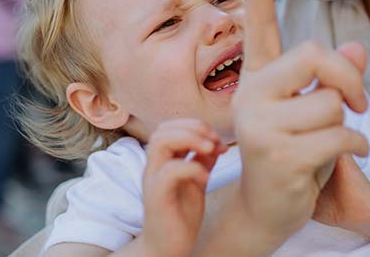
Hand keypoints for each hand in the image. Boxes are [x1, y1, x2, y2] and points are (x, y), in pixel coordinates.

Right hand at [141, 119, 226, 256]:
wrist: (168, 248)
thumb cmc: (181, 216)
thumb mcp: (196, 182)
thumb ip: (202, 161)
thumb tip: (215, 143)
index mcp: (162, 162)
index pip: (169, 127)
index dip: (193, 126)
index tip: (216, 140)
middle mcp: (153, 168)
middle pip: (162, 130)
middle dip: (192, 129)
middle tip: (214, 143)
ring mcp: (153, 181)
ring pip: (160, 143)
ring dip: (189, 140)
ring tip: (210, 151)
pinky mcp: (157, 197)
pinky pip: (169, 171)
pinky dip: (192, 168)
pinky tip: (206, 179)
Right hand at [231, 0, 369, 241]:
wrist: (268, 212)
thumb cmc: (294, 158)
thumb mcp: (315, 114)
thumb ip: (329, 80)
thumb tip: (353, 48)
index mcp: (257, 81)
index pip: (259, 27)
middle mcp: (250, 96)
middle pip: (315, 56)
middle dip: (347, 80)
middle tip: (361, 103)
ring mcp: (259, 125)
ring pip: (332, 102)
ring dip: (349, 125)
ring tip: (333, 143)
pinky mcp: (277, 154)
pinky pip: (340, 133)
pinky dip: (357, 145)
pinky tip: (347, 157)